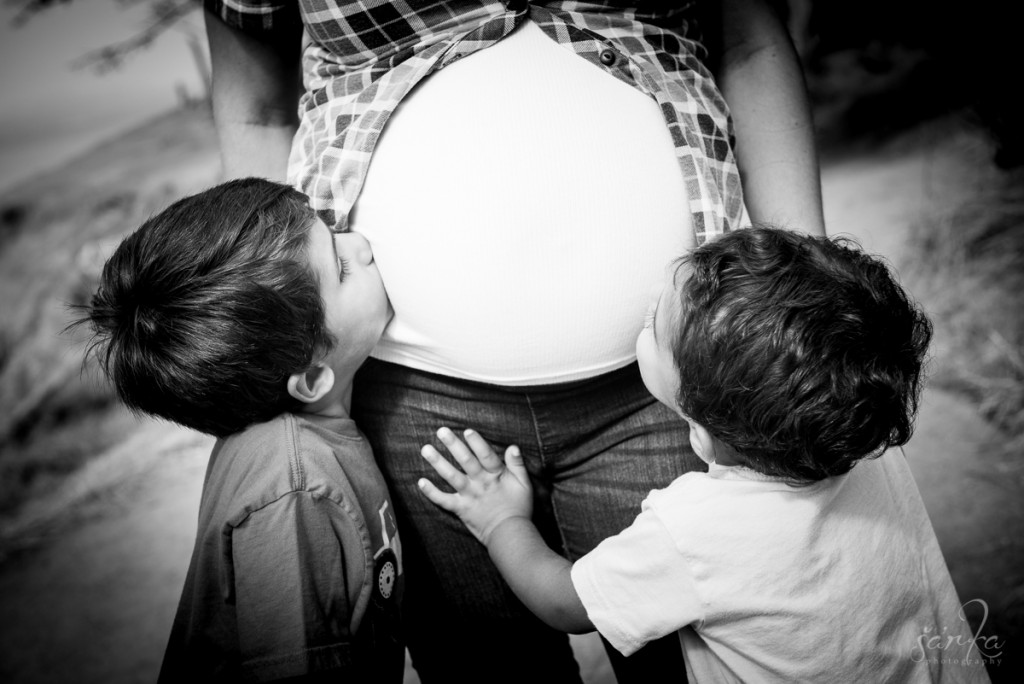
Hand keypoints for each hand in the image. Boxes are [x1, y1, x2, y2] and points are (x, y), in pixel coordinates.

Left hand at [418, 427, 532, 544]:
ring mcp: (469, 496)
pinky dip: (432, 493)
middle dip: (453, 445)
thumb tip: (512, 447)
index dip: (477, 443)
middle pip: (466, 462)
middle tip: (441, 431)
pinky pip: (444, 501)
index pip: (486, 456)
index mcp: (496, 476)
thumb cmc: (519, 507)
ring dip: (438, 463)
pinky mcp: (461, 509)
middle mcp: (480, 484)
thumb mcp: (524, 484)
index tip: (467, 431)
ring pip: (452, 477)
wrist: (510, 534)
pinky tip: (420, 482)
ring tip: (426, 449)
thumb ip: (518, 465)